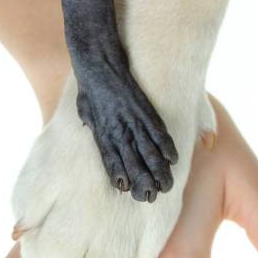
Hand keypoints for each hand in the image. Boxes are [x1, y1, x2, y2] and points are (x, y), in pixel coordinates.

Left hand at [76, 56, 177, 201]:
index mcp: (102, 134)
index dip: (119, 177)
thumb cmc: (89, 86)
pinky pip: (158, 132)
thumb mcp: (83, 108)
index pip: (111, 161)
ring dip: (158, 171)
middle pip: (132, 163)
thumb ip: (91, 123)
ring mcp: (131, 120)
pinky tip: (173, 160)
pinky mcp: (143, 109)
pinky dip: (166, 146)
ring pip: (147, 152)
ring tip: (166, 186)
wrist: (97, 60)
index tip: (126, 191)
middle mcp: (117, 131)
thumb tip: (91, 129)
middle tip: (152, 197)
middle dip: (143, 183)